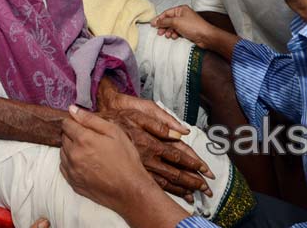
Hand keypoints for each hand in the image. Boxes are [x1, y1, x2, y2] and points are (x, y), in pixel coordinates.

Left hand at [60, 106, 187, 225]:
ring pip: (62, 152)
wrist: (130, 190)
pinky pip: (64, 167)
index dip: (73, 121)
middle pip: (63, 137)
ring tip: (88, 151)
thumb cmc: (125, 159)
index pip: (66, 124)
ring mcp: (71, 170)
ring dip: (70, 148)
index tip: (82, 124)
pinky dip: (70, 162)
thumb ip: (91, 119)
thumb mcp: (114, 132)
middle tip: (89, 138)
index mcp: (83, 139)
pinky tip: (84, 163)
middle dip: (72, 134)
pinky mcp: (73, 183)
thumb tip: (72, 109)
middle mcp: (73, 154)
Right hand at [95, 92, 211, 199]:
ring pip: (166, 180)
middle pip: (176, 171)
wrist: (99, 124)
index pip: (179, 154)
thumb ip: (163, 122)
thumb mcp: (142, 112)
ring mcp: (143, 165)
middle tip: (207, 189)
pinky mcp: (136, 169)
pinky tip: (174, 193)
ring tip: (195, 195)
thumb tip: (183, 131)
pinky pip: (154, 183)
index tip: (206, 171)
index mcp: (154, 141)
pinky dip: (167, 189)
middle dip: (193, 181)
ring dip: (182, 188)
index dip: (194, 163)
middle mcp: (150, 156)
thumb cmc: (122, 114)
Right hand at [152, 5, 222, 50]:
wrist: (205, 36)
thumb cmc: (194, 27)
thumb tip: (156, 22)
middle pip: (169, 20)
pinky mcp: (187, 30)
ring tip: (167, 35)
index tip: (152, 24)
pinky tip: (174, 36)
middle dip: (163, 26)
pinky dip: (174, 34)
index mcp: (181, 9)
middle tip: (159, 32)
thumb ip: (165, 21)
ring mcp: (185, 22)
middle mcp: (183, 15)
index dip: (159, 18)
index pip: (166, 13)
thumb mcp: (176, 22)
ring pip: (172, 26)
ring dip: (168, 31)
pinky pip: (177, 31)